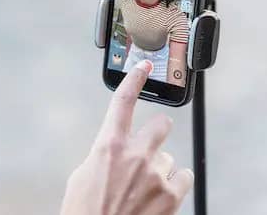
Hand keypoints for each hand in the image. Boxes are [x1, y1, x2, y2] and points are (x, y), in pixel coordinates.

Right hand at [60, 60, 193, 214]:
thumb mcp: (82, 176)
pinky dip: (174, 184)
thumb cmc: (85, 210)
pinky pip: (184, 177)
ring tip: (144, 188)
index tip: (144, 66)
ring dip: (160, 168)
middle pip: (161, 124)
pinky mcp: (172, 196)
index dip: (135, 78)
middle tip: (151, 145)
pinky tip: (158, 196)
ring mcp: (156, 175)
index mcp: (108, 145)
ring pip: (170, 158)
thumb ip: (103, 155)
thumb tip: (115, 150)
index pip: (123, 101)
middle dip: (157, 131)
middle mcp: (135, 154)